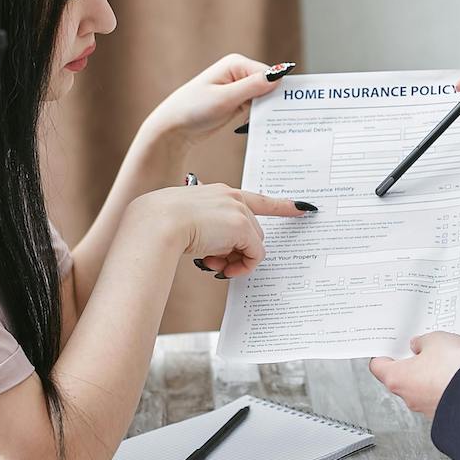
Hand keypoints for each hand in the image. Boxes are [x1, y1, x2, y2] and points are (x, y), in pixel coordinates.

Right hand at [130, 183, 310, 277]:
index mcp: (218, 192)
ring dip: (236, 259)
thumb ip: (209, 230)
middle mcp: (231, 196)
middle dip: (236, 251)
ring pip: (252, 243)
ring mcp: (237, 210)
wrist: (156, 223)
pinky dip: (243, 266)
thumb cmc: (162, 223)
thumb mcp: (187, 222)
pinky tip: (221, 267)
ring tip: (211, 264)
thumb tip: (220, 253)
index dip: (281, 205)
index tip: (303, 208)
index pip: (256, 199)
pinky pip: (255, 254)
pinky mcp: (241, 226)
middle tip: (214, 263)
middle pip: (251, 231)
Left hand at [143, 54, 289, 146]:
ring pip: (264, 98)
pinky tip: (260, 127)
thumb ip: (253, 86)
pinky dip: (259, 116)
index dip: (279, 90)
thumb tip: (280, 74)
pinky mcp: (236, 102)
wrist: (173, 128)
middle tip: (285, 120)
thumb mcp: (225, 98)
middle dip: (274, 101)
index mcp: (236, 64)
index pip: (269, 74)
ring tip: (273, 125)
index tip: (287, 109)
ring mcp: (238, 87)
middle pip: (269, 85)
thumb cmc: (193, 109)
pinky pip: (256, 107)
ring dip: (267, 111)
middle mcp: (238, 72)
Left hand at [369, 326, 459, 418]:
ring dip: (445, 358)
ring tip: (458, 339)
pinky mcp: (452, 404)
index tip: (388, 344)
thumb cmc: (451, 369)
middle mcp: (412, 395)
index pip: (379, 367)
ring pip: (435, 375)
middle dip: (418, 354)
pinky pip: (454, 380)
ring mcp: (431, 402)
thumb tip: (421, 345)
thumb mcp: (435, 340)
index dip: (383, 352)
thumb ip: (424, 340)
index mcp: (398, 378)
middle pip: (408, 371)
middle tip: (426, 340)